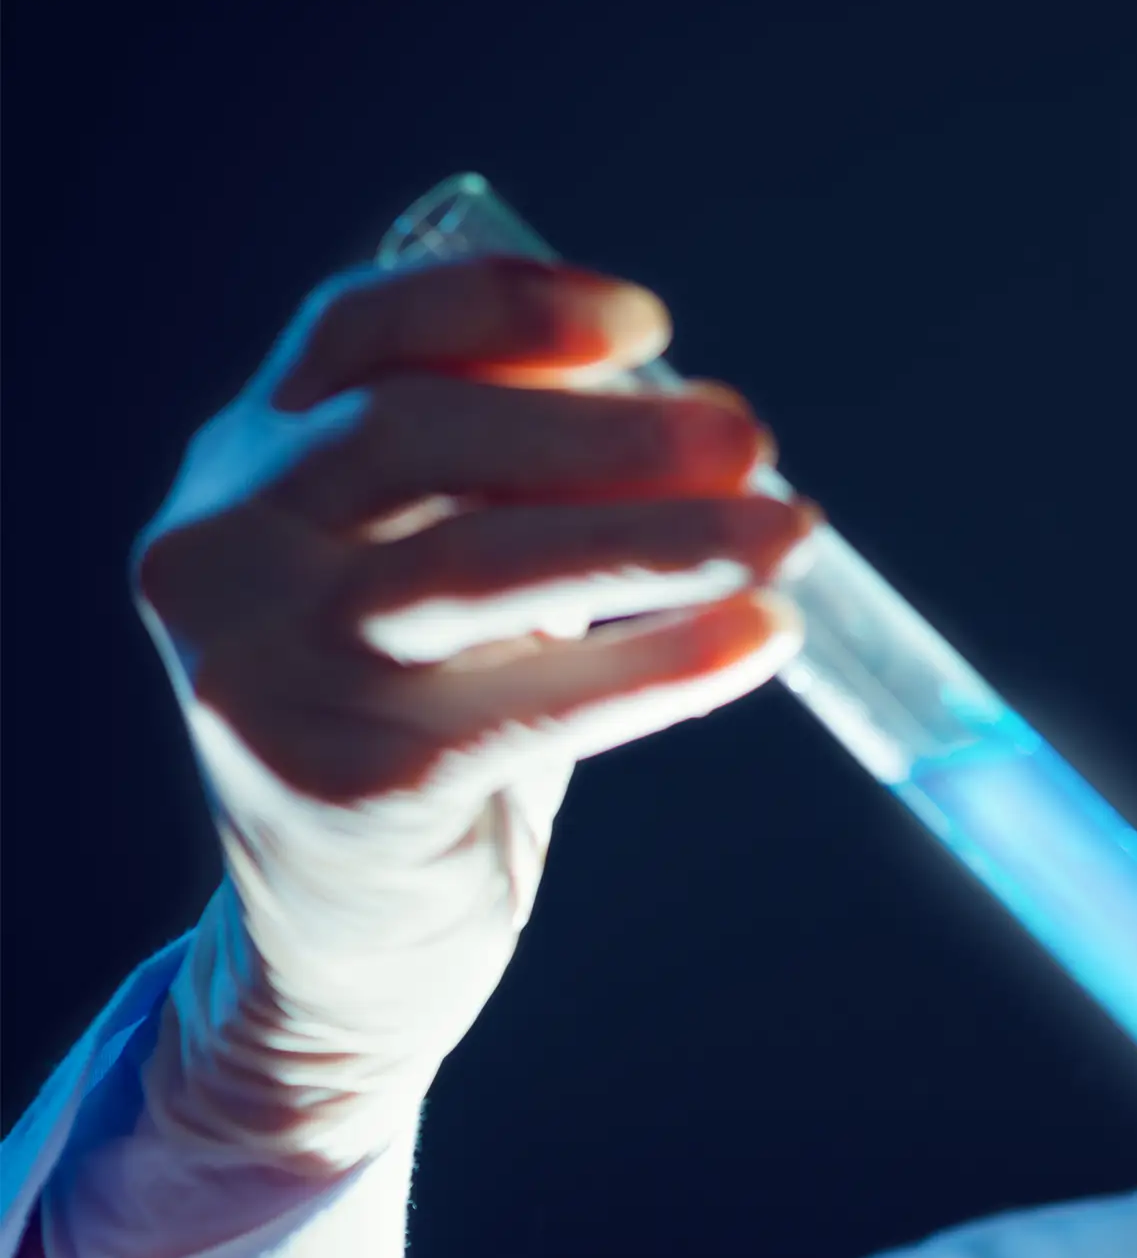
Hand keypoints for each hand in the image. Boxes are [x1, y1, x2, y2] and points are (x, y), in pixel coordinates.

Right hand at [133, 255, 816, 1170]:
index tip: (649, 325)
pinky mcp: (340, 789)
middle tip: (752, 437)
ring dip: (656, 540)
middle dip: (603, 432)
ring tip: (792, 530)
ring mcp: (263, 675)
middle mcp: (223, 555)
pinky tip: (761, 640)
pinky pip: (528, 708)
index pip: (357, 332)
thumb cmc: (427, 727)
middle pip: (415, 438)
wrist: (346, 950)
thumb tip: (707, 421)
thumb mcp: (447, 577)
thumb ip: (520, 483)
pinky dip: (660, 666)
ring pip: (474, 567)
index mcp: (244, 468)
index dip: (505, 307)